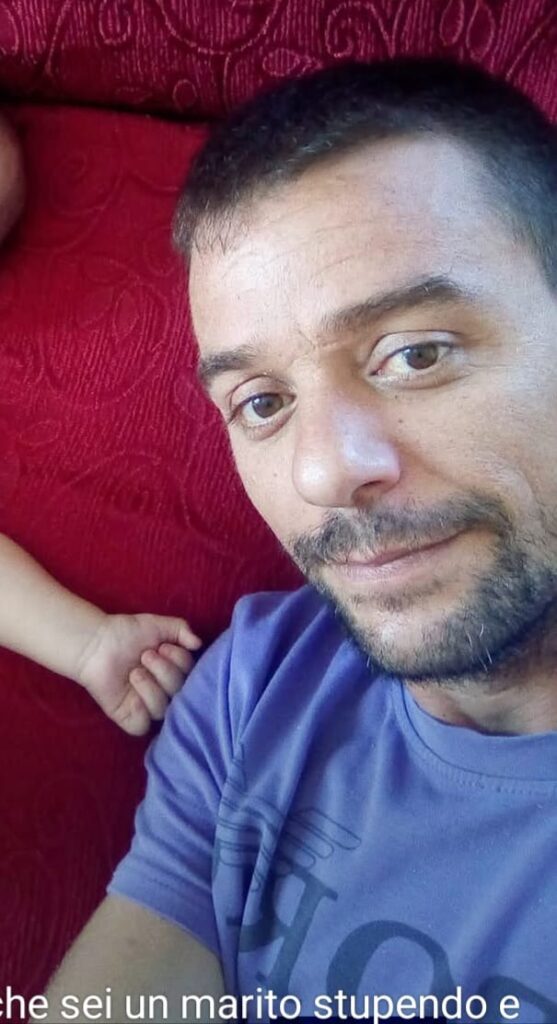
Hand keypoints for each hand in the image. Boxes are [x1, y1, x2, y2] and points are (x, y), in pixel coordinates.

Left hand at [76, 612, 201, 735]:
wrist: (97, 642)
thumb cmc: (127, 633)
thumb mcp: (159, 625)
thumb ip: (182, 629)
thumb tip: (198, 644)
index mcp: (174, 671)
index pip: (191, 675)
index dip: (180, 661)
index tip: (162, 646)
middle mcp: (164, 691)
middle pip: (179, 692)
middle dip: (164, 671)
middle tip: (145, 656)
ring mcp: (146, 706)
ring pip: (162, 709)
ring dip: (150, 687)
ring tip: (134, 672)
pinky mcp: (128, 717)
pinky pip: (142, 725)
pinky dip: (140, 711)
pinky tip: (132, 696)